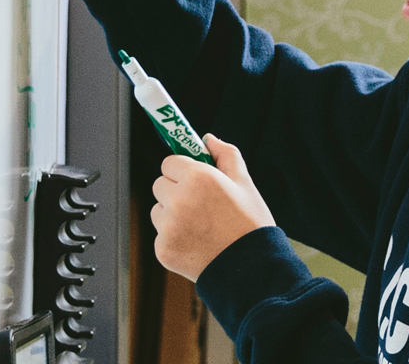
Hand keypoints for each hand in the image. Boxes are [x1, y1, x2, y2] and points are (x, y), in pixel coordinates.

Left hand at [149, 134, 276, 280]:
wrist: (251, 270)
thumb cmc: (250, 225)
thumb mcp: (245, 183)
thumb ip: (225, 154)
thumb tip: (207, 139)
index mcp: (198, 178)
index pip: (169, 163)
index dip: (182, 171)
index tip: (192, 179)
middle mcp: (178, 200)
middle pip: (159, 184)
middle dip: (174, 191)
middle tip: (199, 204)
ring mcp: (168, 226)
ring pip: (157, 210)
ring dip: (171, 214)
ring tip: (199, 226)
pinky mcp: (162, 248)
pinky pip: (160, 234)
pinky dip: (173, 238)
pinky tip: (196, 242)